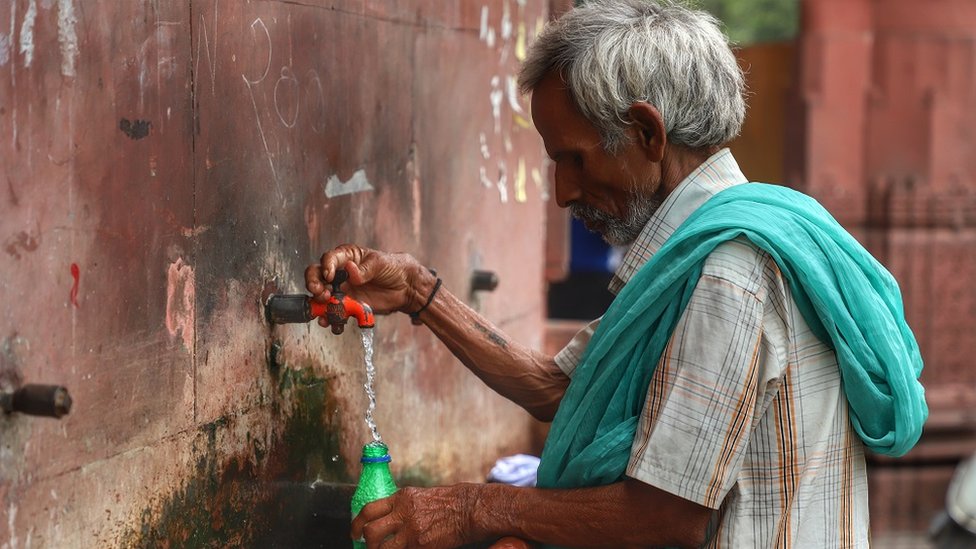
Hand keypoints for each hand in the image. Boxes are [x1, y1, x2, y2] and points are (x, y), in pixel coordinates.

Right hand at [304, 244, 430, 317]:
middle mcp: (340, 273)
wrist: (406, 287)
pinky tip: (332, 323)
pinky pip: (334, 312)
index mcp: (346, 257)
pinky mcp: (348, 305)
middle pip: (317, 276)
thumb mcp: (380, 263)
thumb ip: (364, 269)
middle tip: (321, 293)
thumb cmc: (393, 267)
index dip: (325, 267)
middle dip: (314, 285)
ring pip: (322, 297)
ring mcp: (343, 290)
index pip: (328, 259)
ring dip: (318, 305)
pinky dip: (330, 319)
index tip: (329, 276)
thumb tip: (349, 270)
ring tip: (324, 311)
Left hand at [350, 484, 483, 548]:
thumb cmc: (446, 502)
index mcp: (401, 498)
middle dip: (366, 543)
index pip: (369, 510)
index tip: (354, 532)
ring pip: (382, 548)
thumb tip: (384, 519)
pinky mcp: (420, 546)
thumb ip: (400, 506)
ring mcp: (412, 531)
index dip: (357, 523)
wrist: (467, 509)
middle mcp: (404, 513)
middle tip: (369, 546)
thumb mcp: (418, 496)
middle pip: (371, 531)